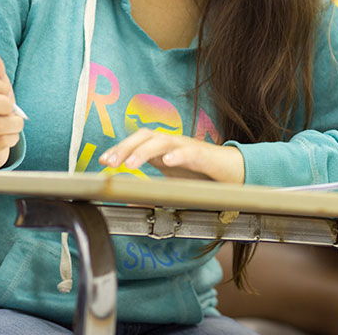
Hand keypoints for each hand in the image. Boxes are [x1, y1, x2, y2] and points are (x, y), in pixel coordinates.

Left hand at [99, 130, 244, 183]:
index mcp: (163, 149)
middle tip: (110, 163)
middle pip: (145, 136)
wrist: (234, 172)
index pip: (137, 141)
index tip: (103, 162)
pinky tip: (167, 162)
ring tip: (130, 164)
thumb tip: (129, 201)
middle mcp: (173, 144)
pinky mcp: (204, 156)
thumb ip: (153, 191)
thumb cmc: (203, 176)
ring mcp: (187, 148)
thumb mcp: (173, 186)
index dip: (120, 148)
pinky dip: (178, 155)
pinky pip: (189, 152)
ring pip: (163, 141)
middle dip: (125, 147)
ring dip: (144, 151)